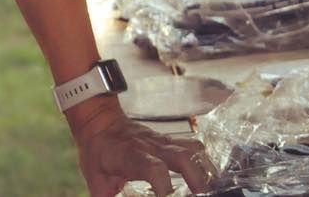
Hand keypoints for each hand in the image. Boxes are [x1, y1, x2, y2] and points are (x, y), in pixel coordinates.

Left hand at [73, 103, 215, 196]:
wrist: (98, 120)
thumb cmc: (97, 151)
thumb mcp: (95, 177)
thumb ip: (104, 195)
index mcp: (132, 156)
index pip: (154, 169)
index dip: (166, 188)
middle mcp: (151, 147)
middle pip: (182, 157)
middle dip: (197, 179)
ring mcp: (163, 141)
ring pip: (192, 148)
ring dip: (206, 169)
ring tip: (212, 188)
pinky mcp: (170, 140)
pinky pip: (193, 146)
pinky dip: (204, 160)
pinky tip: (209, 175)